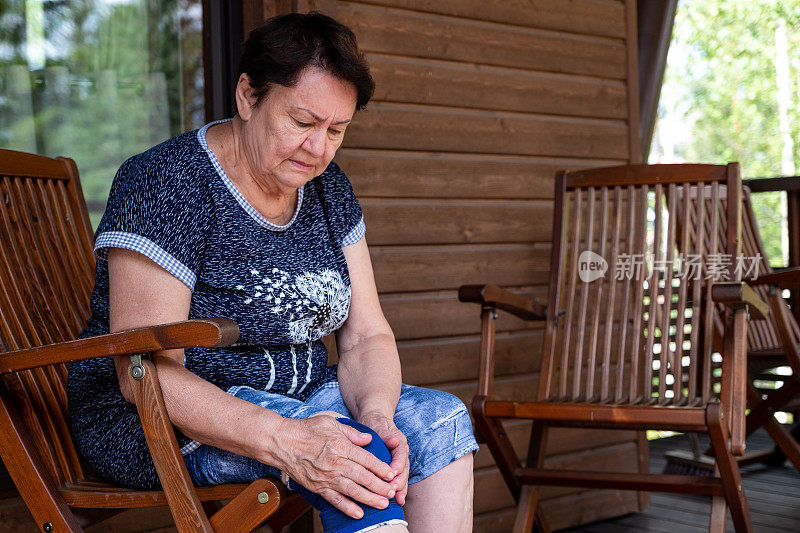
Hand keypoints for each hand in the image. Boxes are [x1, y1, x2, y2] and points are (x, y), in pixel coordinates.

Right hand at [274, 415, 396, 517]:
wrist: (282, 442)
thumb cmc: (306, 430)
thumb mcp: (330, 422)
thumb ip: (351, 432)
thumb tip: (368, 439)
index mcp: (340, 446)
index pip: (366, 459)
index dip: (381, 468)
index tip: (391, 474)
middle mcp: (335, 463)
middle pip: (363, 477)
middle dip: (380, 486)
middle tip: (392, 492)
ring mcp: (326, 477)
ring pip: (352, 490)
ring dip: (369, 498)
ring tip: (383, 504)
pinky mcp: (317, 487)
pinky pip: (334, 499)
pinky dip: (347, 507)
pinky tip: (359, 513)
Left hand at [358, 412, 409, 505]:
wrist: (375, 421)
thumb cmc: (376, 424)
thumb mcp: (379, 425)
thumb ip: (387, 435)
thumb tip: (395, 441)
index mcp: (399, 443)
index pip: (401, 456)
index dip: (397, 467)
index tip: (391, 476)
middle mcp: (402, 453)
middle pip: (404, 470)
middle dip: (400, 482)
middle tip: (392, 492)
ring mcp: (399, 461)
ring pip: (403, 476)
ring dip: (401, 489)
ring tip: (398, 501)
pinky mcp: (394, 467)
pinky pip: (398, 479)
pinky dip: (399, 490)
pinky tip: (398, 501)